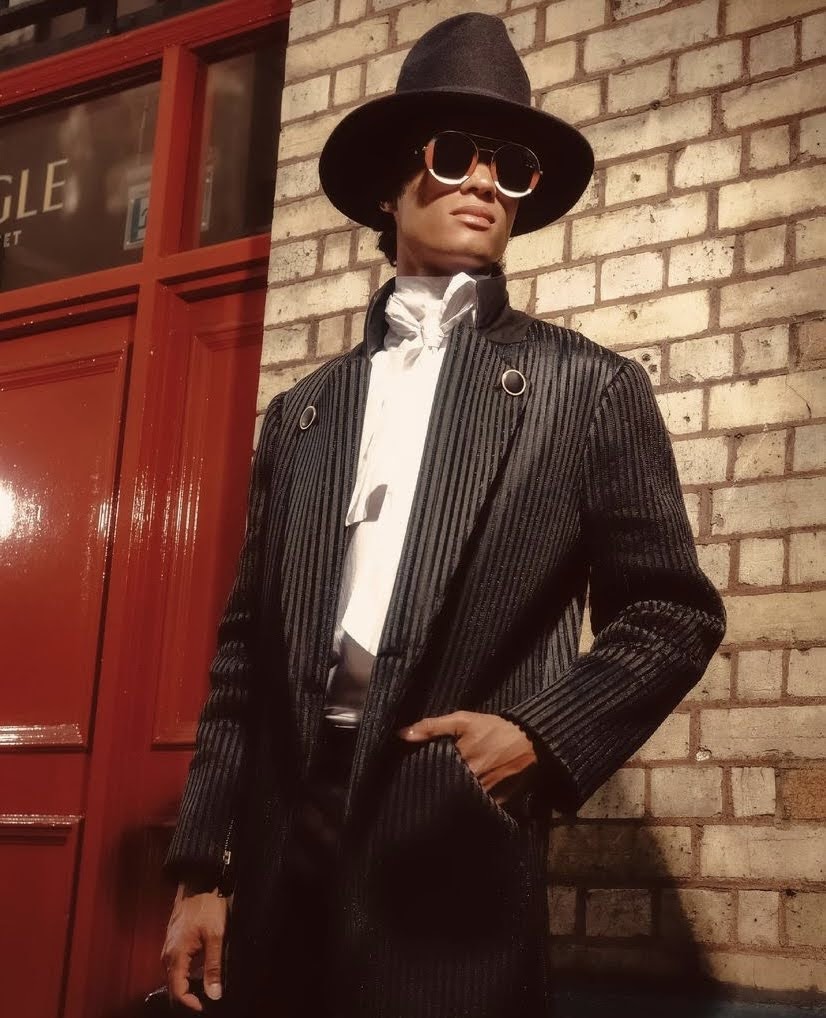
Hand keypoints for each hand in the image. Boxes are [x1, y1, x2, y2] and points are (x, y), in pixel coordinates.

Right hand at [162, 882, 227, 1011]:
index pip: (178, 991)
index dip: (191, 1003)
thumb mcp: (216, 936)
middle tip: (207, 1001)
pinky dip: (187, 975)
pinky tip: (201, 974)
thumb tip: (214, 993)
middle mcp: (168, 954)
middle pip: (174, 987)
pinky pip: (177, 966)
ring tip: (206, 991)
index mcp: (175, 956)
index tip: (206, 1007)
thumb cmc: (207, 905)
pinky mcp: (174, 942)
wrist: (199, 881)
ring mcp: (169, 947)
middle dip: (189, 997)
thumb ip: (214, 966)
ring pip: (175, 976)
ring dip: (188, 986)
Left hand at [396, 710, 537, 806]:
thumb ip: (432, 726)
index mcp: (460, 760)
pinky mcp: (498, 803)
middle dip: (432, 795)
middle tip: (416, 800)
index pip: (432, 776)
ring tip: (432, 810)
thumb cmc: (493, 728)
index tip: (407, 783)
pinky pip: (479, 810)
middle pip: (444, 793)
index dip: (420, 780)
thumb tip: (402, 735)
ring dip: (448, 805)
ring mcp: (486, 794)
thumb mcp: (463, 720)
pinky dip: (469, 810)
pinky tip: (457, 812)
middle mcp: (472, 780)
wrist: (529, 739)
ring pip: (460, 804)